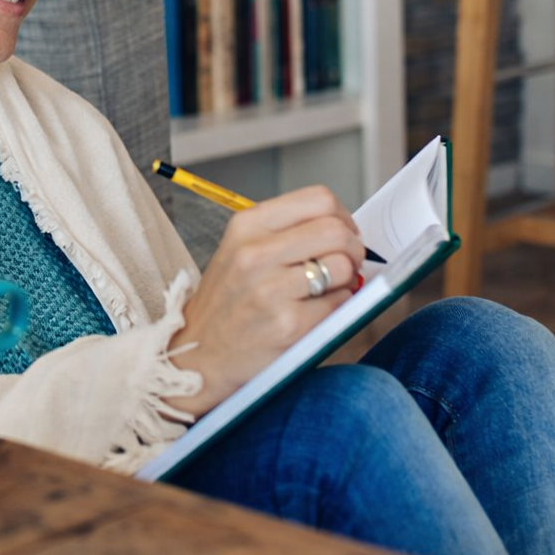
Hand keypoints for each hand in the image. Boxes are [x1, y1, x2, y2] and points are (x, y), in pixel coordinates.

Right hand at [166, 185, 364, 417]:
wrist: (201, 354)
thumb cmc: (229, 301)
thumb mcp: (241, 249)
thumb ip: (286, 231)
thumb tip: (345, 229)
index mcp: (247, 226)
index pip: (319, 200)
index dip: (343, 217)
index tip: (344, 233)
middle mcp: (255, 254)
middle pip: (336, 231)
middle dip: (353, 248)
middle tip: (347, 263)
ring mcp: (270, 290)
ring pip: (342, 266)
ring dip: (346, 280)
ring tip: (326, 290)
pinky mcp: (288, 325)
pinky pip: (339, 303)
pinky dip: (337, 307)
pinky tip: (315, 312)